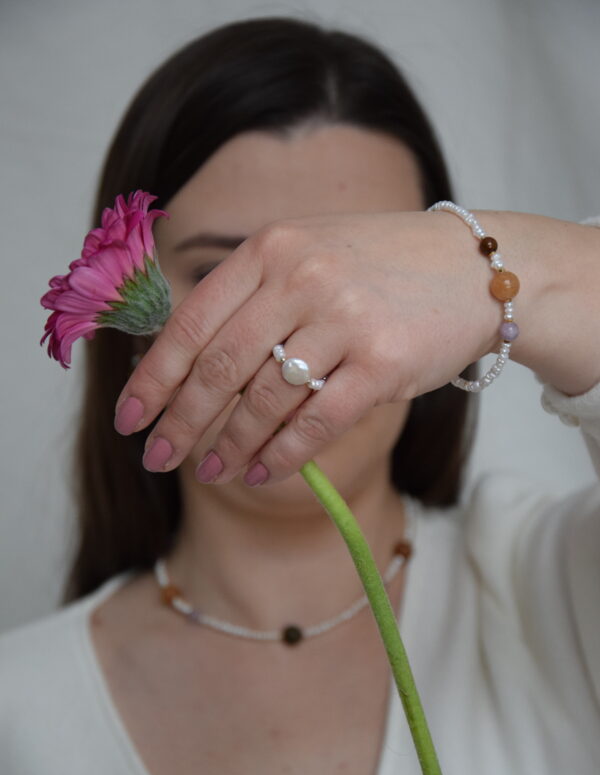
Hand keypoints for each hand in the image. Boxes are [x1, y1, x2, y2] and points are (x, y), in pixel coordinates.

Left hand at [112, 210, 508, 485]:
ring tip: (212, 471)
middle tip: (158, 459)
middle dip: (181, 421)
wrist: (474, 268)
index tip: (129, 419)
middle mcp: (301, 278)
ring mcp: (344, 319)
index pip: (192, 322)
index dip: (154, 377)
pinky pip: (315, 422)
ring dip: (230, 445)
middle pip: (219, 367)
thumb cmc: (381, 269)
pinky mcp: (383, 363)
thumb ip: (254, 299)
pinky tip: (260, 471)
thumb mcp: (309, 257)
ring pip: (264, 400)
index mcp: (271, 250)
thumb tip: (195, 369)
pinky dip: (281, 455)